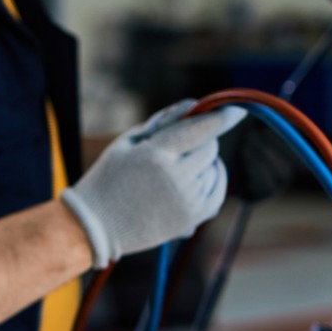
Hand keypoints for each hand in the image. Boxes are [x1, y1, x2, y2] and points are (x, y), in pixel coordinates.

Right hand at [61, 99, 245, 266]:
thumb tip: (194, 105)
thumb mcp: (127, 141)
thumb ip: (162, 122)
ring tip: (178, 168)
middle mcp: (174, 178)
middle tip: (182, 145)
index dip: (220, 119)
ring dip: (204, 163)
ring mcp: (185, 201)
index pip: (199, 130)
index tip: (236, 111)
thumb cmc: (109, 176)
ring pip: (214, 170)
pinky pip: (217, 194)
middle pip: (209, 148)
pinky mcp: (190, 220)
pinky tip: (199, 178)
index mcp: (155, 154)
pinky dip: (213, 182)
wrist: (96, 225)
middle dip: (202, 141)